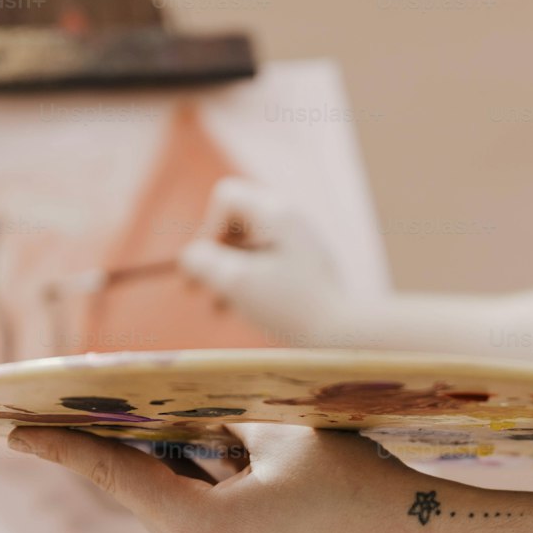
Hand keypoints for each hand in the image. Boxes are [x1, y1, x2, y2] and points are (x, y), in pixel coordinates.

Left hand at [7, 422, 432, 532]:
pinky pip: (209, 529)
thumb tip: (182, 411)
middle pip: (147, 495)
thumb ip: (223, 420)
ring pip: (179, 511)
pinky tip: (220, 457)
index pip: (118, 477)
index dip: (63, 449)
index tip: (13, 429)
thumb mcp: (284, 431)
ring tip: (168, 422)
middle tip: (85, 406)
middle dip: (127, 449)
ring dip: (175, 469)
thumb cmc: (360, 478)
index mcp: (205, 528)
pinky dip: (206, 492)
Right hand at [179, 178, 347, 346]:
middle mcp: (290, 220)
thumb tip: (189, 257)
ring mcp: (298, 243)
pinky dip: (246, 283)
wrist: (343, 335)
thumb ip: (204, 263)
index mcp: (276, 213)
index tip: (209, 265)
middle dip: (213, 255)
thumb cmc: (290, 307)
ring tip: (217, 308)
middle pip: (235, 222)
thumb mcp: (237, 283)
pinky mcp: (303, 267)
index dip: (207, 228)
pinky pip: (264, 264)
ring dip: (226, 274)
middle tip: (196, 289)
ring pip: (247, 247)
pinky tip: (239, 311)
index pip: (226, 197)